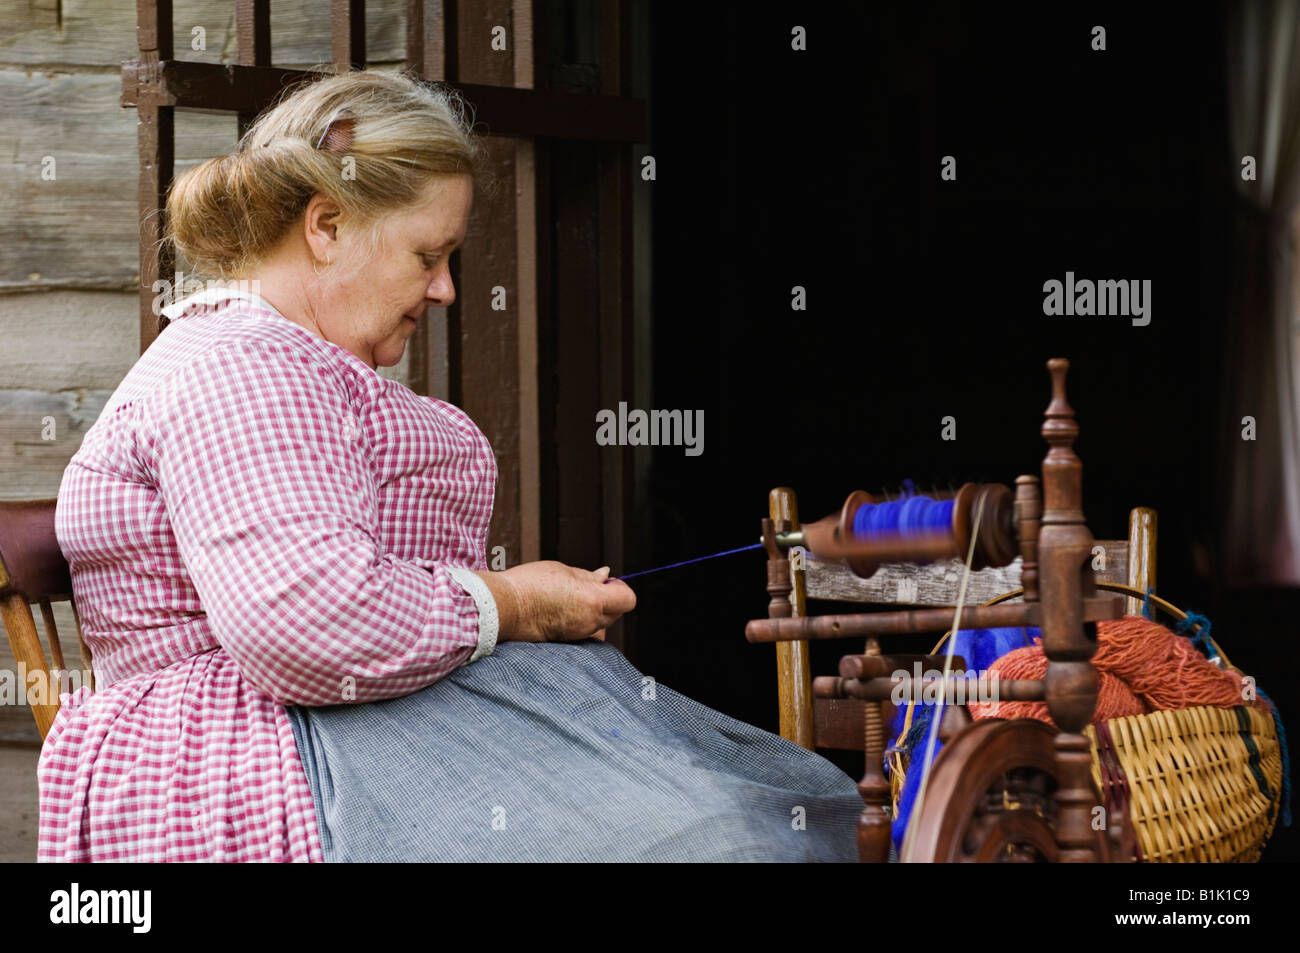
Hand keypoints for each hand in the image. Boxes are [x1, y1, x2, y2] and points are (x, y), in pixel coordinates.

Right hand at [475, 561, 635, 643]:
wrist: (502, 608)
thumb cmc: (529, 586)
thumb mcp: (563, 571)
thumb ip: (588, 576)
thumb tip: (605, 575)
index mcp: (593, 601)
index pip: (627, 599)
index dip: (619, 588)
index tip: (607, 581)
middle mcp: (589, 622)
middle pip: (616, 613)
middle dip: (608, 599)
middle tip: (587, 586)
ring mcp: (579, 635)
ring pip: (601, 625)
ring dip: (595, 612)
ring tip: (573, 599)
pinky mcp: (567, 642)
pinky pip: (585, 633)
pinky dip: (582, 623)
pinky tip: (564, 611)